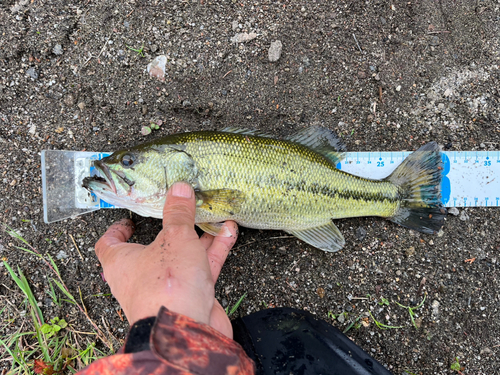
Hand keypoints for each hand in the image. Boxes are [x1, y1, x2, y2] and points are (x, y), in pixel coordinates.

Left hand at [95, 182, 238, 337]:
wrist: (185, 332)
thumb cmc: (166, 286)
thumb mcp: (173, 238)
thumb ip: (178, 213)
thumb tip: (179, 188)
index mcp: (122, 263)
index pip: (109, 243)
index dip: (117, 229)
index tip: (131, 219)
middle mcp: (141, 276)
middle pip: (154, 247)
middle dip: (172, 227)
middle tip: (183, 209)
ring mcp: (166, 287)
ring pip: (182, 256)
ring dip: (199, 237)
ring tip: (214, 216)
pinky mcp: (189, 297)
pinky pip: (201, 268)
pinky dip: (214, 251)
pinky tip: (228, 232)